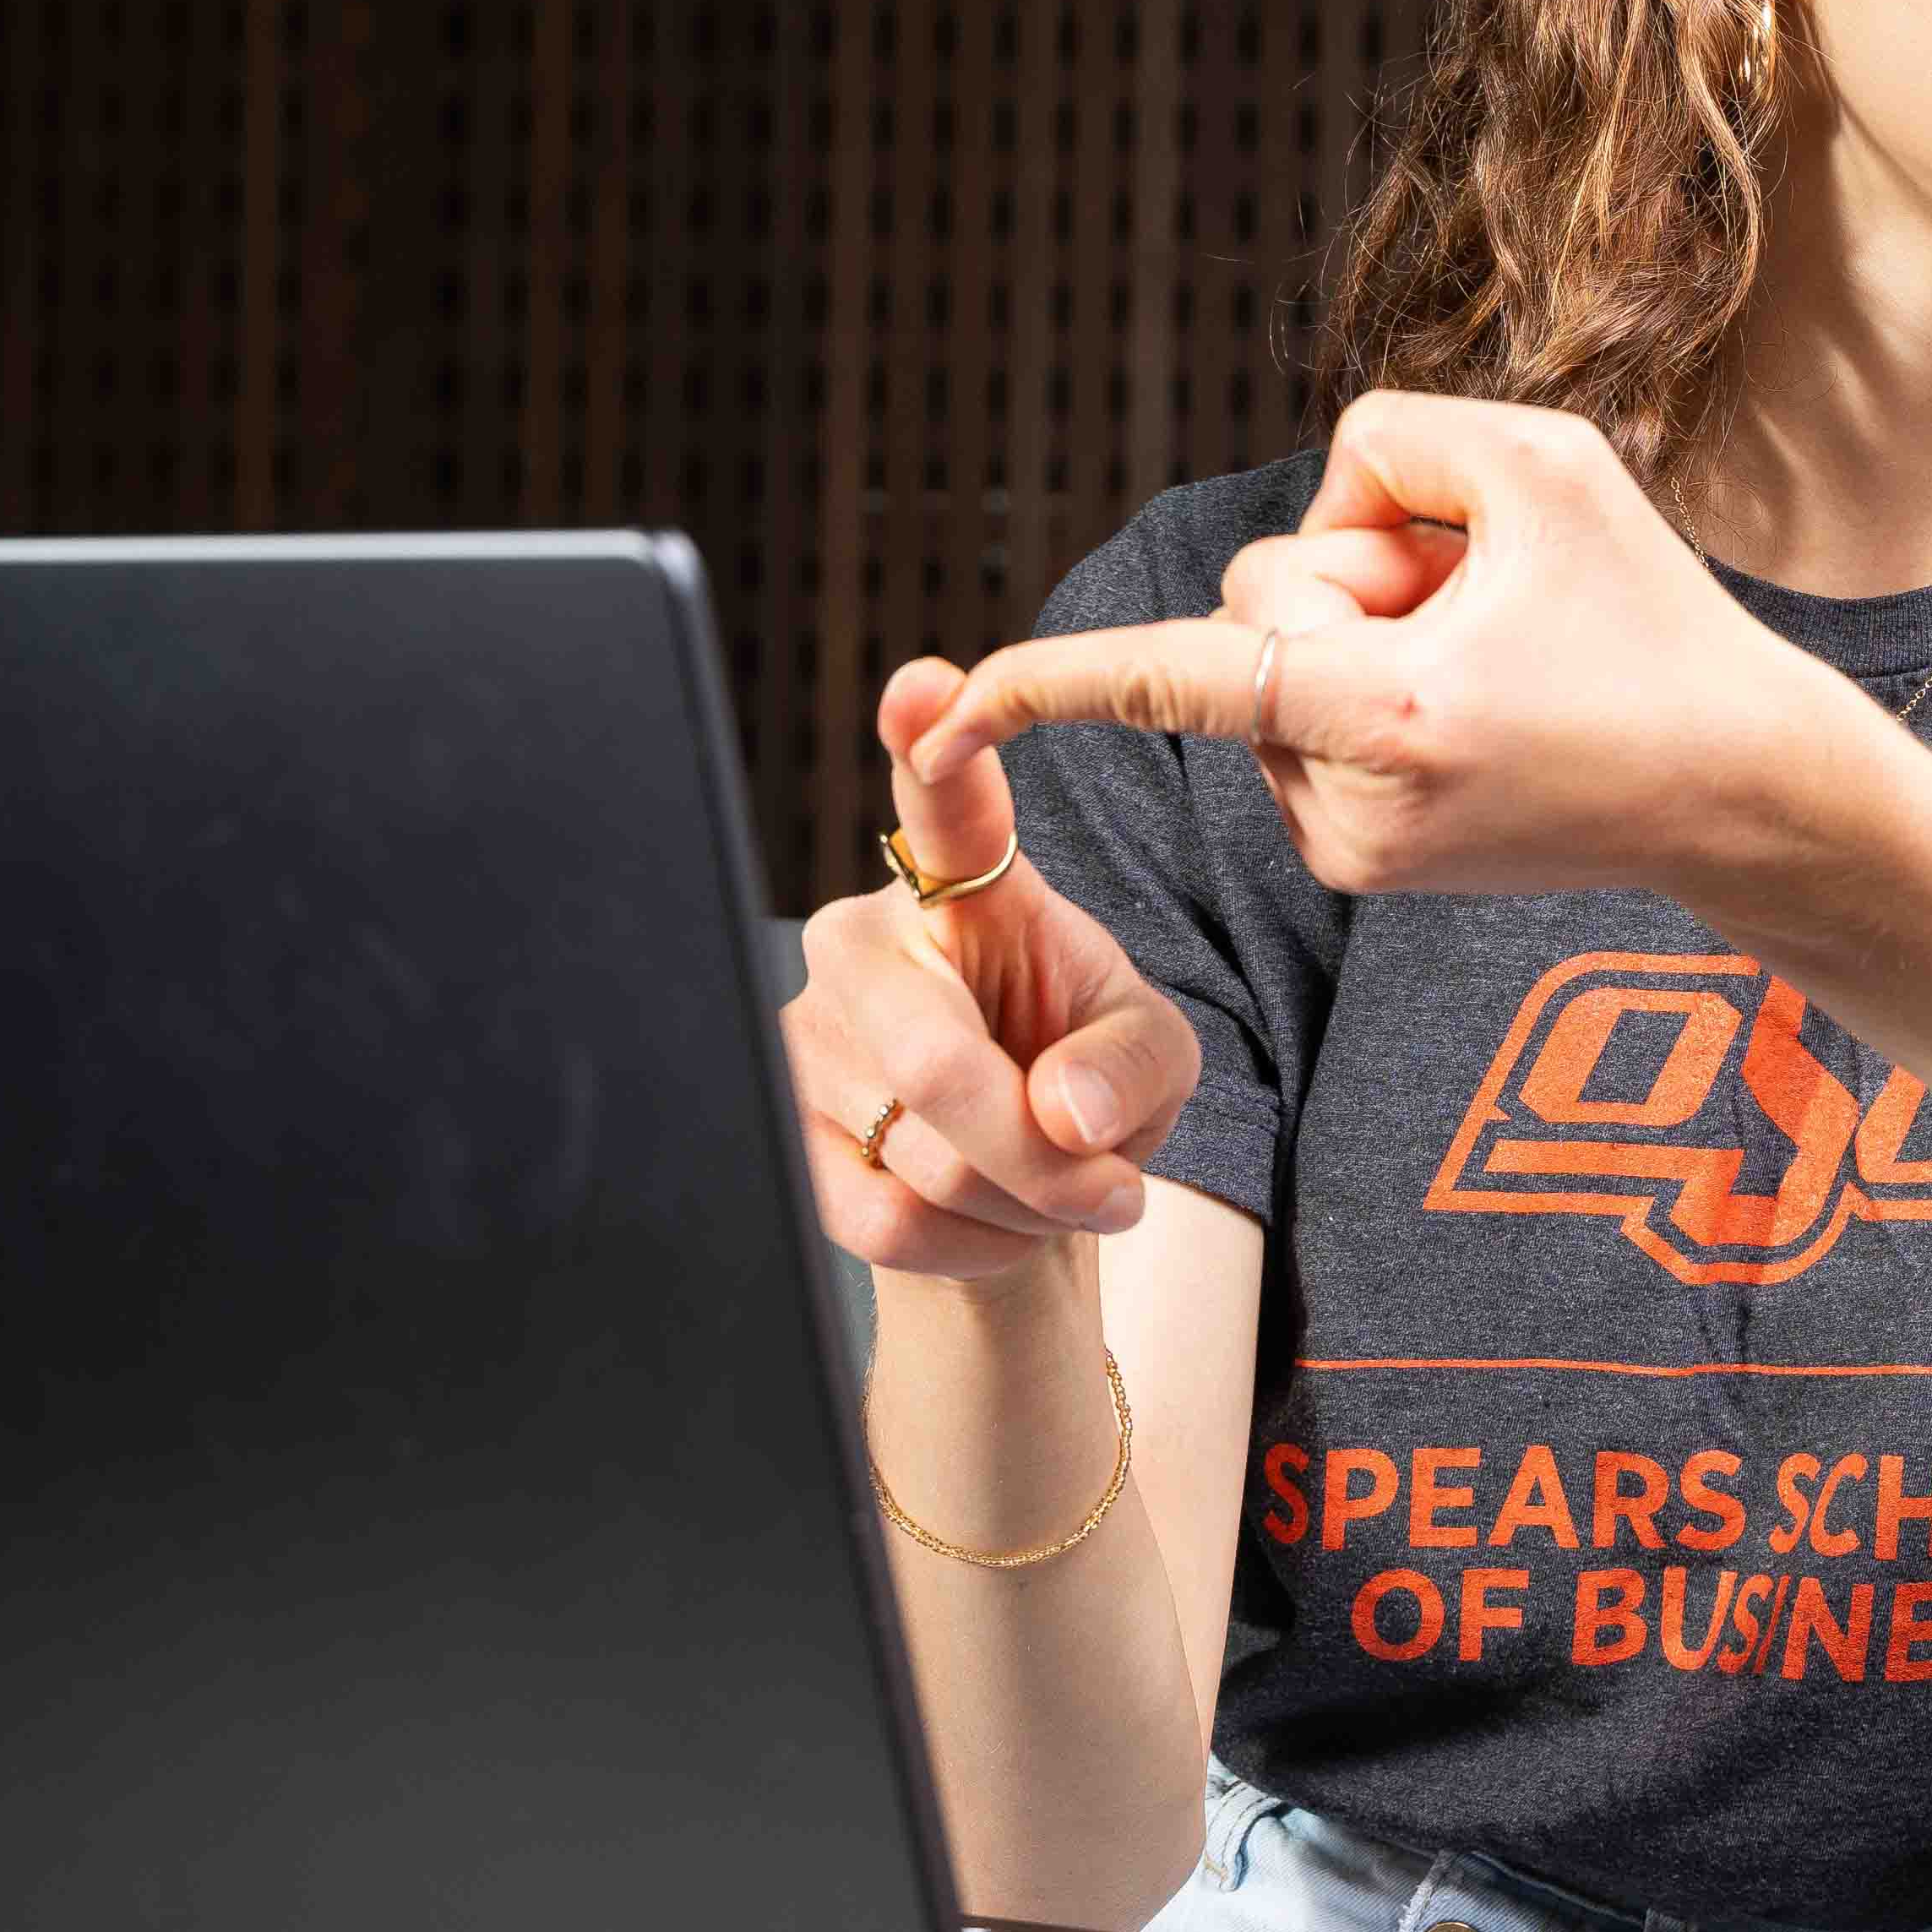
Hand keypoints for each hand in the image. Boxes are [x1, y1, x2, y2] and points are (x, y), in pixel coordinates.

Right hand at [775, 670, 1203, 1280]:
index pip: (942, 805)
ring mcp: (803, 1034)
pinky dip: (970, 1246)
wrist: (1013, 1175)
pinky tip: (995, 1224)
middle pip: (942, 1069)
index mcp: (960, 883)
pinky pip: (885, 1220)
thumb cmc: (1078, 1071)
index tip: (927, 686)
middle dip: (1045, 1160)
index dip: (929, 745)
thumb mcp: (1153, 1053)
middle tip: (1112, 1192)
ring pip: (923, 1159)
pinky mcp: (779, 1127)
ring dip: (1020, 1207)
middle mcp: (859, 939)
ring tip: (1050, 1189)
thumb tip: (1065, 1118)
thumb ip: (1135, 1067)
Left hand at [912, 393, 1864, 903]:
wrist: (1744, 790)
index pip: (1185, 673)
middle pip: (1250, 610)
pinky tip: (1475, 708)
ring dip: (1367, 634)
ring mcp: (1350, 848)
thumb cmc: (1657, 622)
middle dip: (1349, 570)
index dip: (1055, 682)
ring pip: (1269, 673)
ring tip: (1495, 663)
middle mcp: (1350, 803)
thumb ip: (1393, 433)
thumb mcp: (1548, 463)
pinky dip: (1369, 692)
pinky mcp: (1360, 867)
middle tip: (1484, 598)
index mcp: (1388, 711)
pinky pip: (1298, 727)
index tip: (951, 714)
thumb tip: (1317, 504)